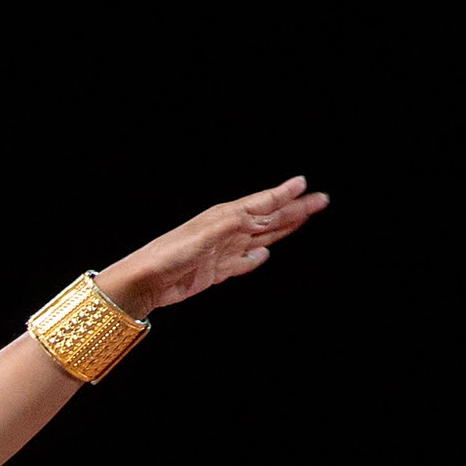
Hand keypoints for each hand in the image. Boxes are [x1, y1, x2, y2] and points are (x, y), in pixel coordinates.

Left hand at [96, 176, 330, 315]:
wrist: (145, 281)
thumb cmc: (170, 253)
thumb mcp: (208, 232)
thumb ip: (238, 223)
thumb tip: (266, 217)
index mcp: (225, 216)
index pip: (263, 203)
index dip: (284, 194)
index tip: (304, 184)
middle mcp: (226, 231)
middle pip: (268, 219)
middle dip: (294, 210)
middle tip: (320, 201)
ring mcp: (222, 252)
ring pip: (260, 238)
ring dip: (281, 230)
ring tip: (301, 220)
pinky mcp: (215, 272)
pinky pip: (242, 263)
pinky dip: (255, 259)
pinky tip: (264, 255)